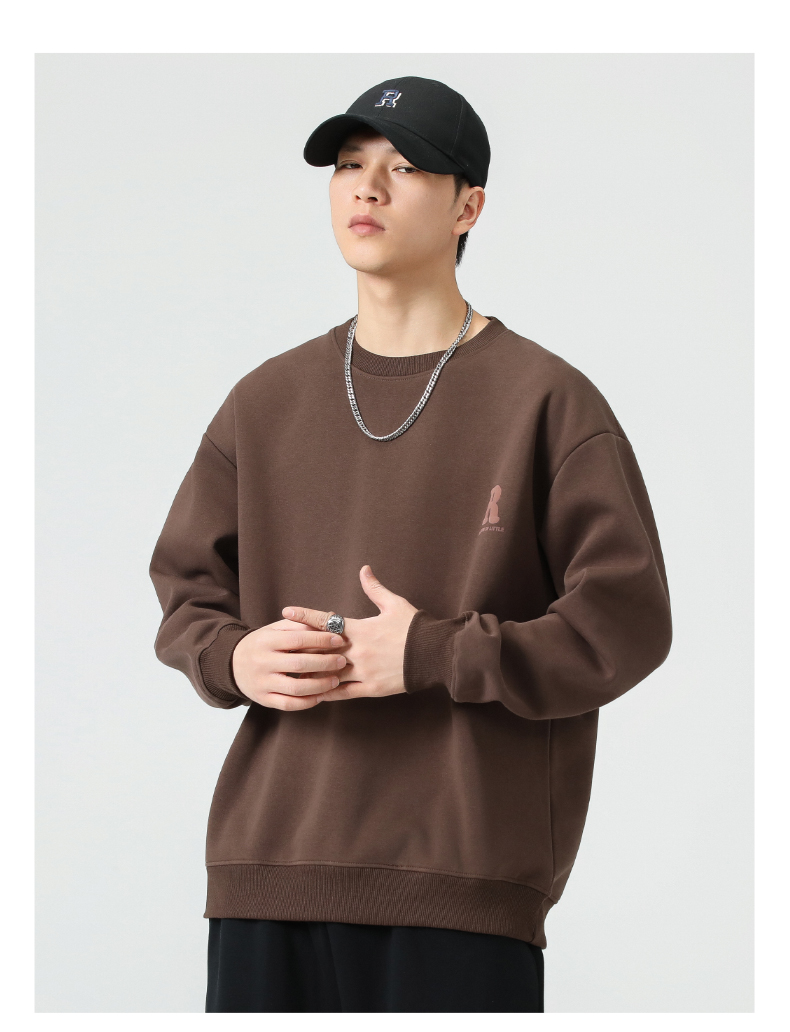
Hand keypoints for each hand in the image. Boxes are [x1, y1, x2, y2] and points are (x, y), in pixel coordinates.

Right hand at [231, 618, 347, 710]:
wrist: (232, 664)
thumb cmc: (263, 644)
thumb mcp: (275, 629)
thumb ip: (299, 626)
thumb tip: (328, 623)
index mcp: (266, 641)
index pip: (297, 639)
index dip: (320, 640)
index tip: (339, 640)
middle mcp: (262, 662)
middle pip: (299, 664)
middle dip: (325, 663)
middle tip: (342, 661)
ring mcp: (262, 683)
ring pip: (296, 688)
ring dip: (320, 685)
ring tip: (335, 680)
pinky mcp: (263, 699)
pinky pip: (289, 704)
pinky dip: (307, 702)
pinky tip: (320, 695)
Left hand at [282, 565, 418, 702]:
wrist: (436, 653)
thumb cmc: (415, 627)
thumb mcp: (395, 604)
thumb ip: (375, 589)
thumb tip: (364, 569)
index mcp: (361, 629)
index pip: (326, 621)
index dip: (305, 616)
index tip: (286, 612)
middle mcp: (358, 651)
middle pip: (321, 649)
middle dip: (301, 647)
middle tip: (280, 646)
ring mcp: (363, 671)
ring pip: (328, 673)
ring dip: (310, 672)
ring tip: (290, 673)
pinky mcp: (371, 688)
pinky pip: (344, 692)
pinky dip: (328, 692)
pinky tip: (314, 693)